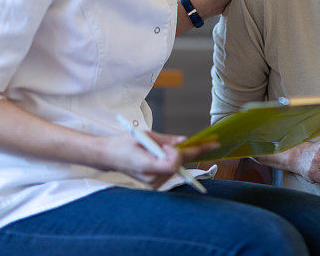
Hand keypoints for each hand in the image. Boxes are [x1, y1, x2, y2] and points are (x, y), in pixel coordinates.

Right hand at [97, 131, 217, 188]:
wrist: (107, 156)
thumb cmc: (123, 143)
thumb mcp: (145, 136)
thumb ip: (166, 140)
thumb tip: (184, 140)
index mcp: (146, 166)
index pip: (173, 163)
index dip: (185, 152)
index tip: (199, 142)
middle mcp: (151, 179)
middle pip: (179, 164)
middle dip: (191, 151)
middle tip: (212, 142)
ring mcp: (153, 183)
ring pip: (176, 167)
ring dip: (181, 155)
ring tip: (174, 144)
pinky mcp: (155, 183)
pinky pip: (171, 169)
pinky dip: (174, 159)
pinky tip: (172, 151)